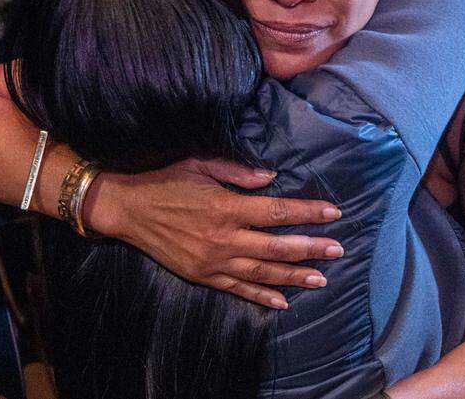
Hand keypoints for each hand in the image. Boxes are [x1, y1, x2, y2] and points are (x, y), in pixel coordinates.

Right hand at [88, 157, 343, 309]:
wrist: (126, 209)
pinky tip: (282, 301)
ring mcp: (213, 261)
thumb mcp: (199, 163)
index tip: (333, 212)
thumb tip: (271, 177)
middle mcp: (224, 238)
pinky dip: (262, 295)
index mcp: (226, 206)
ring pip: (263, 271)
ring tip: (320, 278)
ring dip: (294, 275)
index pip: (277, 211)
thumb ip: (237, 170)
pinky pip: (238, 288)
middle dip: (311, 248)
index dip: (307, 212)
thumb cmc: (163, 180)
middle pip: (278, 246)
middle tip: (338, 250)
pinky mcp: (202, 275)